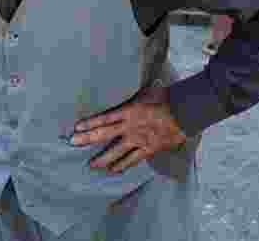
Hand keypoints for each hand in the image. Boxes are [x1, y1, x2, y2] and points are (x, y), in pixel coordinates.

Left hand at [69, 86, 186, 173]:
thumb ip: (132, 96)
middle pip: (104, 134)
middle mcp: (130, 127)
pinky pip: (132, 159)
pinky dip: (122, 165)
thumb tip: (123, 88)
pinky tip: (113, 170)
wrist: (185, 112)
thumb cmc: (166, 97)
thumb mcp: (145, 91)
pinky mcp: (148, 148)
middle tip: (73, 143)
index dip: (89, 123)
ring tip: (91, 163)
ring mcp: (138, 139)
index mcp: (128, 111)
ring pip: (116, 151)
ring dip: (102, 158)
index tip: (76, 128)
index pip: (104, 118)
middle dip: (87, 138)